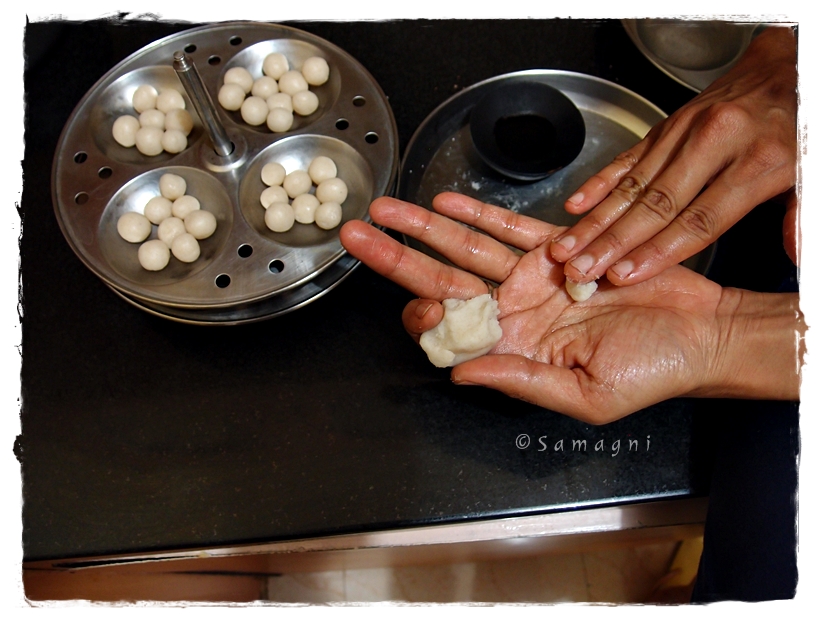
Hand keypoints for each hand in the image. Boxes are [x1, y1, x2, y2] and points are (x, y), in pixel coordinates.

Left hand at [340, 193, 800, 423]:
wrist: (702, 334)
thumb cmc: (652, 372)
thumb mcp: (585, 394)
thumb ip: (520, 381)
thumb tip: (461, 372)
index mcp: (514, 349)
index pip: (450, 330)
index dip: (421, 318)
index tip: (410, 308)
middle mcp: (514, 311)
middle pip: (441, 279)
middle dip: (396, 256)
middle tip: (356, 234)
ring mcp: (533, 276)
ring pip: (466, 246)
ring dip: (425, 226)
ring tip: (387, 208)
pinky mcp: (559, 247)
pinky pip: (510, 227)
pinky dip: (479, 214)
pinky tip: (445, 203)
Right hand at [549, 26, 797, 285]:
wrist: (791, 63)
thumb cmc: (799, 123)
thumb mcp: (816, 169)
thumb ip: (801, 214)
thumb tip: (795, 256)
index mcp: (758, 161)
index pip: (700, 219)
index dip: (659, 250)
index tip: (626, 275)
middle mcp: (714, 143)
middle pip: (655, 204)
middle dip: (613, 241)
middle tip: (581, 269)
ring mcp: (686, 131)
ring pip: (633, 183)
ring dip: (596, 219)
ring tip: (567, 246)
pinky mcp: (667, 123)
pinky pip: (629, 156)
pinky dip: (599, 181)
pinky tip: (576, 204)